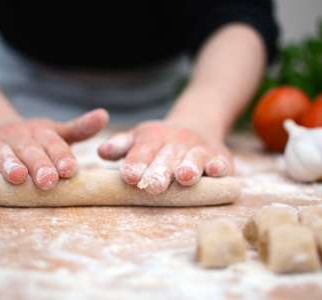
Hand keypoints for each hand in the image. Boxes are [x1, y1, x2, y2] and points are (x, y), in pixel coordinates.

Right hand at [0, 109, 108, 189]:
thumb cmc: (31, 139)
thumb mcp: (55, 132)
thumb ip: (79, 129)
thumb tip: (105, 115)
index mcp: (42, 134)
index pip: (54, 146)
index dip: (62, 158)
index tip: (70, 170)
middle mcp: (19, 137)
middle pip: (31, 152)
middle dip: (40, 166)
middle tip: (48, 181)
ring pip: (3, 154)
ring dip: (9, 165)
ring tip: (17, 177)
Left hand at [98, 120, 233, 193]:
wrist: (198, 126)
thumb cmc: (159, 142)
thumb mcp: (139, 139)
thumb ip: (121, 146)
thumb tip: (101, 151)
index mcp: (153, 138)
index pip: (143, 151)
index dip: (136, 163)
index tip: (129, 176)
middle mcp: (176, 143)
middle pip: (167, 158)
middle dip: (160, 172)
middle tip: (152, 186)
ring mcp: (199, 150)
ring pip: (194, 159)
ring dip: (190, 167)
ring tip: (184, 178)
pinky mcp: (220, 158)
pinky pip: (220, 162)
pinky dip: (218, 167)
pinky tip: (215, 171)